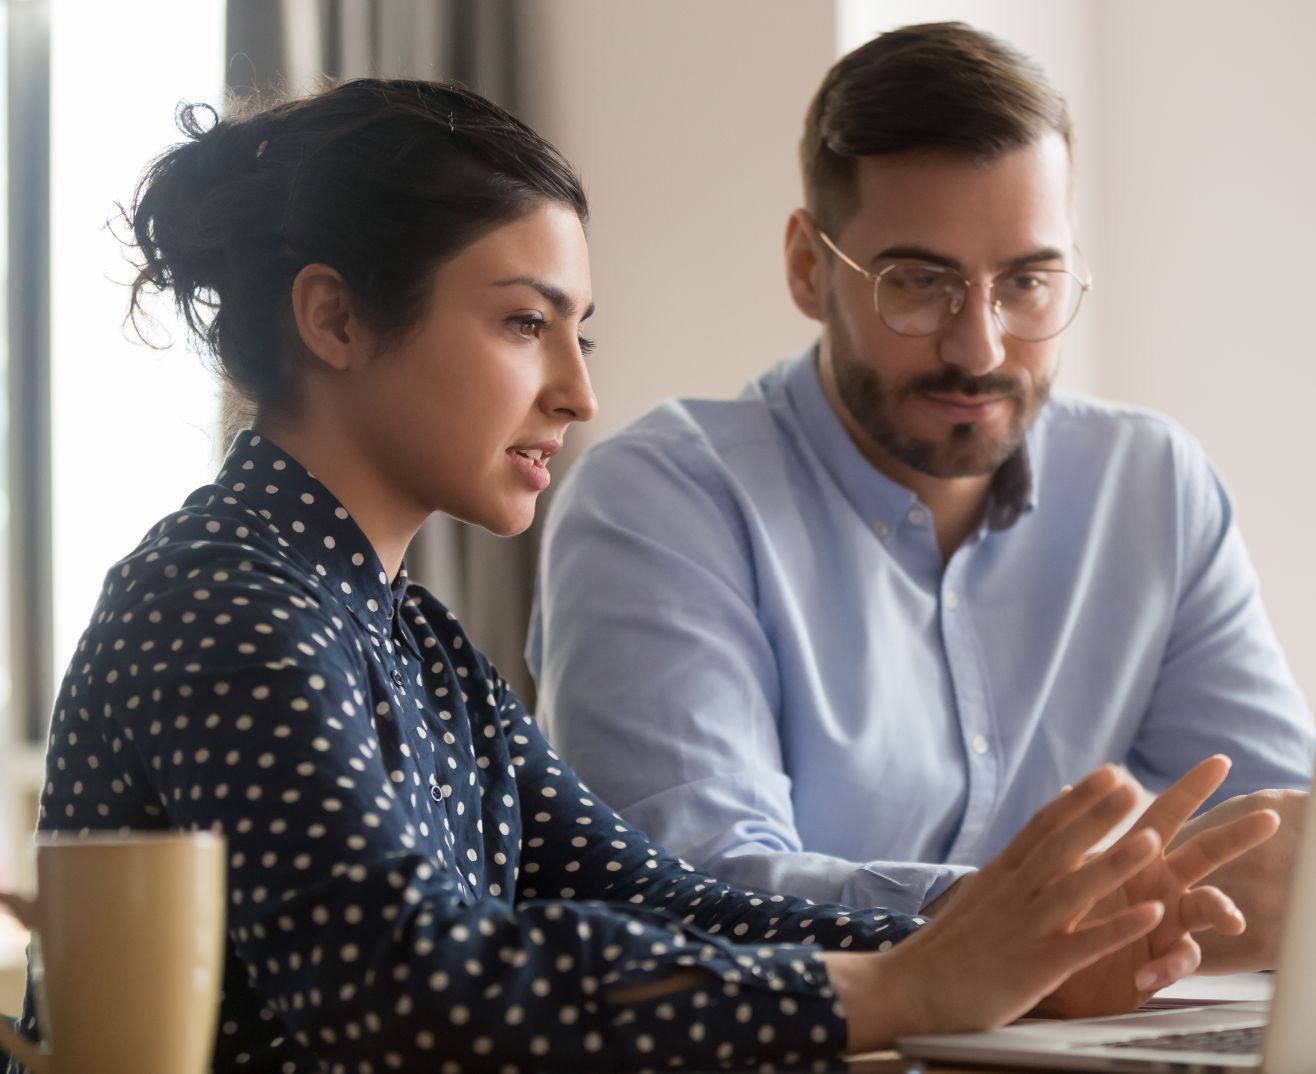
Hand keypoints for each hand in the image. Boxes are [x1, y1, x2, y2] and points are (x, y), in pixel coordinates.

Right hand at [827, 765, 1166, 1050]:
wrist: (911, 989)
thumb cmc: (947, 948)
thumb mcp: (978, 896)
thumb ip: (1008, 871)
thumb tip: (1029, 844)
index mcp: (1000, 874)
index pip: (1042, 827)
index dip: (1078, 799)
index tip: (1109, 773)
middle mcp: (1013, 893)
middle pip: (1060, 846)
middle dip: (1098, 815)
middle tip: (1132, 784)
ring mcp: (1025, 928)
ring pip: (1075, 888)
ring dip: (1115, 863)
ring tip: (1152, 839)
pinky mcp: (1035, 967)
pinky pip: (1084, 944)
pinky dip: (1118, 928)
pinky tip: (1152, 915)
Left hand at [1038, 756, 1279, 1016]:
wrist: (1051, 968)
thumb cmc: (1068, 915)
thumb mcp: (1067, 871)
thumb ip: (1078, 836)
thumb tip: (1069, 788)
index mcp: (1136, 856)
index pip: (1166, 814)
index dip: (1191, 788)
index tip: (1220, 761)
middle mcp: (1160, 884)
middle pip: (1205, 853)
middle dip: (1236, 836)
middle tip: (1269, 818)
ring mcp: (1167, 922)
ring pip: (1209, 907)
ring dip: (1221, 908)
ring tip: (1231, 919)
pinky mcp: (1161, 962)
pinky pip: (1177, 961)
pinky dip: (1164, 967)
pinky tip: (1145, 974)